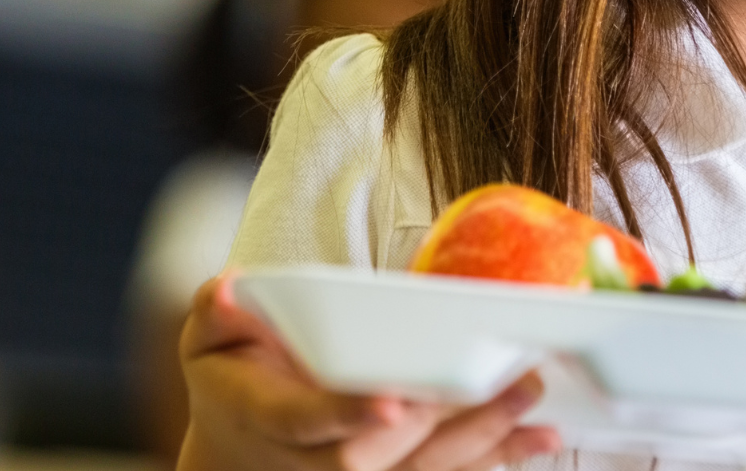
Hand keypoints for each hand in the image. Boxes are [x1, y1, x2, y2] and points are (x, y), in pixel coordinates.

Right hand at [177, 274, 562, 470]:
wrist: (237, 454)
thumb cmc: (233, 382)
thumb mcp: (206, 341)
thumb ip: (216, 313)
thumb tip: (229, 292)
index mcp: (267, 418)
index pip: (306, 421)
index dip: (348, 414)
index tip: (391, 401)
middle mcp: (310, 463)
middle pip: (374, 457)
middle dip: (438, 423)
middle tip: (496, 379)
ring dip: (481, 442)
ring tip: (531, 398)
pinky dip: (495, 461)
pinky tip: (539, 437)